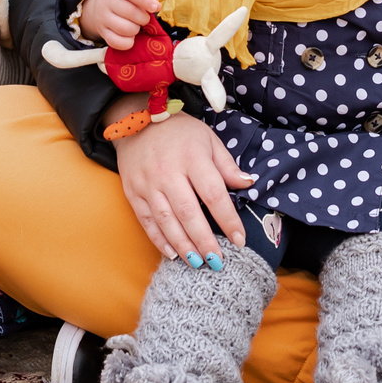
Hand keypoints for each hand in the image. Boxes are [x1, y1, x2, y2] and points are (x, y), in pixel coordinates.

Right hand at [79, 0, 160, 47]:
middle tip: (144, 18)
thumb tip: (156, 7)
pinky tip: (130, 36)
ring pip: (124, 29)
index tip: (155, 8)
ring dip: (136, 30)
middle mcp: (105, 0)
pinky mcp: (102, 32)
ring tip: (136, 26)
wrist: (102, 5)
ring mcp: (102, 17)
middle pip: (130, 12)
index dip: (144, 0)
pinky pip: (116, 42)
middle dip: (143, 18)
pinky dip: (128, 42)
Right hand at [112, 107, 253, 260]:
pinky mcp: (133, 191)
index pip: (214, 194)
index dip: (228, 220)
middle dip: (205, 240)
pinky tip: (172, 254)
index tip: (240, 240)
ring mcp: (148, 183)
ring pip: (166, 220)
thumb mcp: (208, 139)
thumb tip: (248, 184)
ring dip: (183, 245)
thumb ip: (226, 165)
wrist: (136, 119)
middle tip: (218, 261)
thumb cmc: (180, 131)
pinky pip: (146, 220)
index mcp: (192, 158)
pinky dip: (159, 239)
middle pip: (189, 212)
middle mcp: (168, 172)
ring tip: (199, 263)